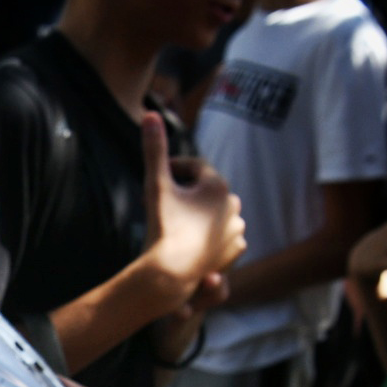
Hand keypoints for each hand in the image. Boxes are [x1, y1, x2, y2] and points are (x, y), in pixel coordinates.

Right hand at [141, 114, 245, 289]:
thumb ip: (154, 149)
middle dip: (185, 193)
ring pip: (214, 213)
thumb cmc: (162, 227)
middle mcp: (233, 204)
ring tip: (176, 223)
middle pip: (204, 190)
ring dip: (197, 215)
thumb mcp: (155, 185)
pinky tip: (193, 241)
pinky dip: (210, 236)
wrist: (171, 273)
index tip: (157, 178)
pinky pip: (223, 236)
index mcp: (217, 184)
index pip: (194, 167)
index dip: (173, 170)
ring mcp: (236, 229)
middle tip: (161, 202)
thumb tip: (149, 113)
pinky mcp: (236, 250)